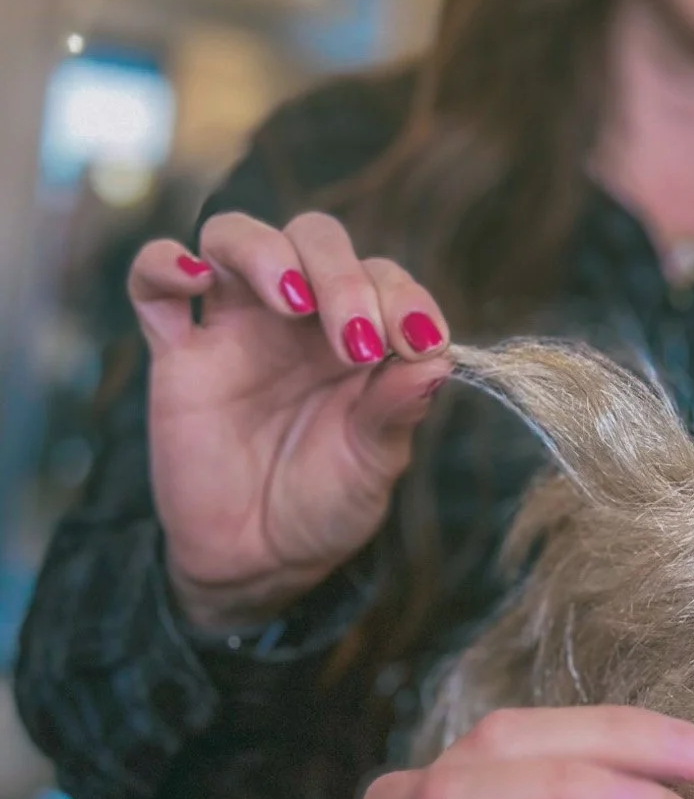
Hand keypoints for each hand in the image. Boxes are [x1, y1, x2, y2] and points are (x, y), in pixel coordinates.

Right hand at [128, 212, 451, 630]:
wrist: (258, 560)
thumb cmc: (326, 502)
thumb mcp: (374, 466)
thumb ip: (397, 410)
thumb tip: (436, 361)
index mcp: (360, 334)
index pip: (384, 277)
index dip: (404, 297)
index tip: (420, 340)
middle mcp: (299, 318)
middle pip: (315, 240)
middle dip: (343, 275)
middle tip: (359, 340)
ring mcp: (234, 328)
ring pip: (235, 237)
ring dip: (266, 252)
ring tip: (293, 301)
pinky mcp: (177, 354)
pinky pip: (153, 285)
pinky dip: (165, 263)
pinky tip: (194, 278)